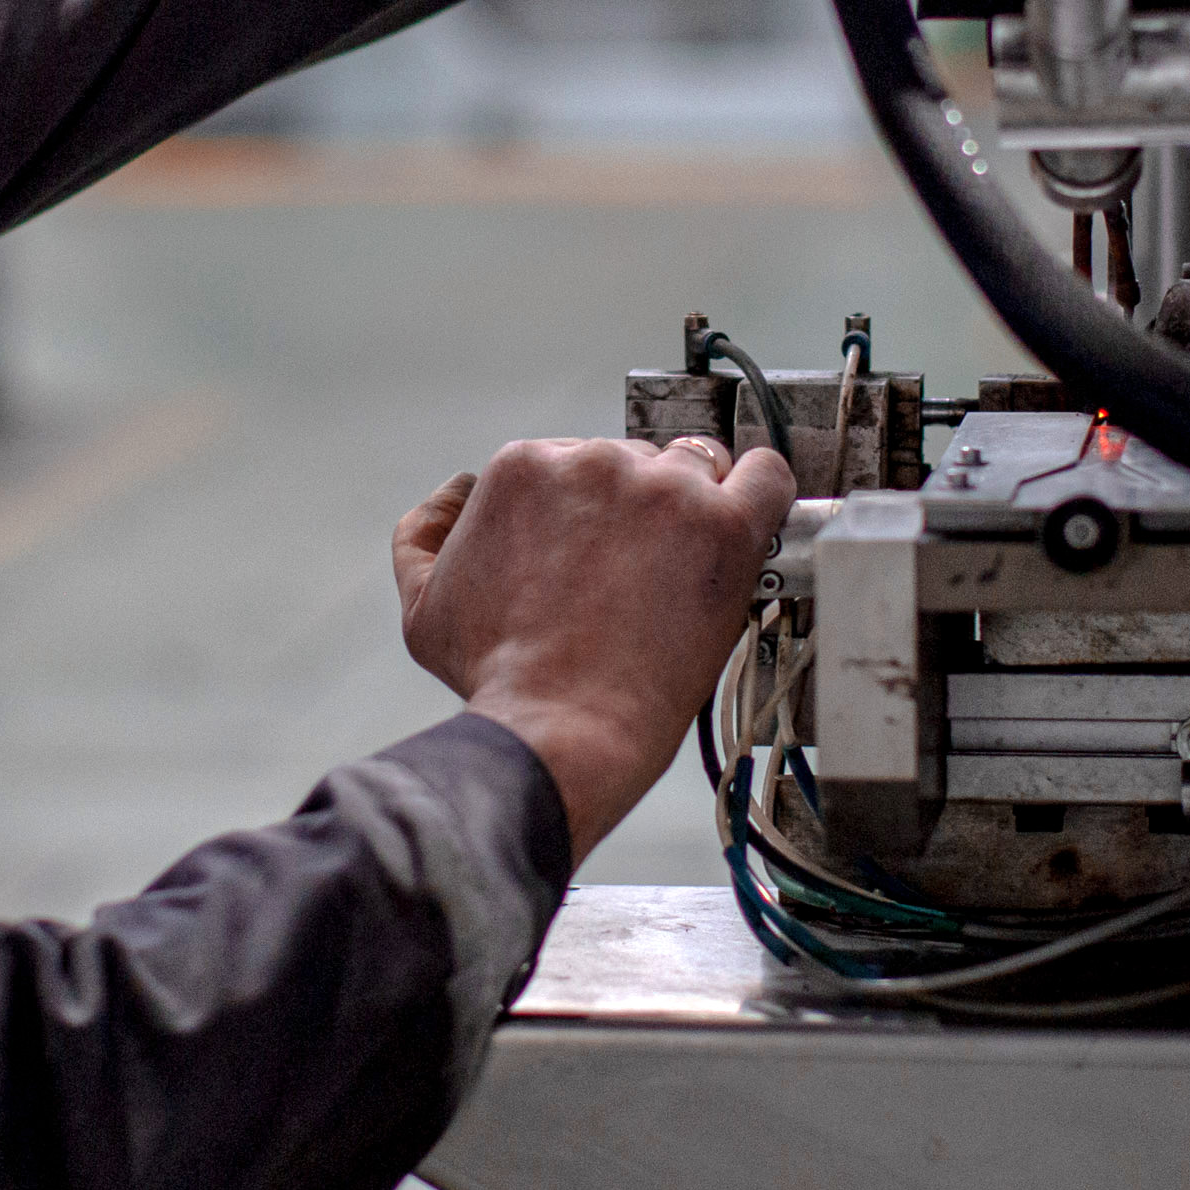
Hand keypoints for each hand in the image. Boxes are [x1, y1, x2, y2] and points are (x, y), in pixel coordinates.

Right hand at [391, 434, 796, 857]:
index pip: (576, 461)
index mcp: (524, 468)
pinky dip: (763, 491)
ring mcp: (664, 490)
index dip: (591, 512)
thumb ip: (422, 534)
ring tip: (691, 562)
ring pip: (698, 464)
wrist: (561, 729)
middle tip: (644, 571)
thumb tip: (456, 494)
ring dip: (696, 503)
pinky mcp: (724, 525)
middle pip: (637, 460)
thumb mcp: (423, 606)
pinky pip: (767, 476)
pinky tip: (752, 524)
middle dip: (642, 509)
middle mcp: (594, 463)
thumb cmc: (499, 678)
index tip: (604, 554)